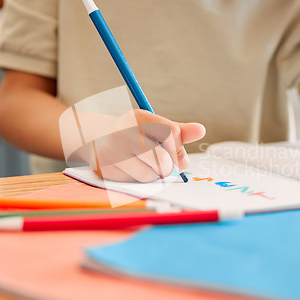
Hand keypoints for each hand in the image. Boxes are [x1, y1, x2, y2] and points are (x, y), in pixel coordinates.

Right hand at [87, 109, 204, 181]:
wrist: (97, 140)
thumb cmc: (135, 134)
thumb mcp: (155, 128)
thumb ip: (178, 132)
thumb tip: (201, 130)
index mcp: (138, 116)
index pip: (170, 134)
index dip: (178, 150)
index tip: (179, 158)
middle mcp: (123, 130)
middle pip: (162, 159)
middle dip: (167, 167)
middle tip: (163, 167)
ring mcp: (112, 150)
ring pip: (148, 174)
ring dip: (152, 175)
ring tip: (143, 166)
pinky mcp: (104, 168)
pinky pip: (133, 182)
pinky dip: (136, 180)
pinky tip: (128, 170)